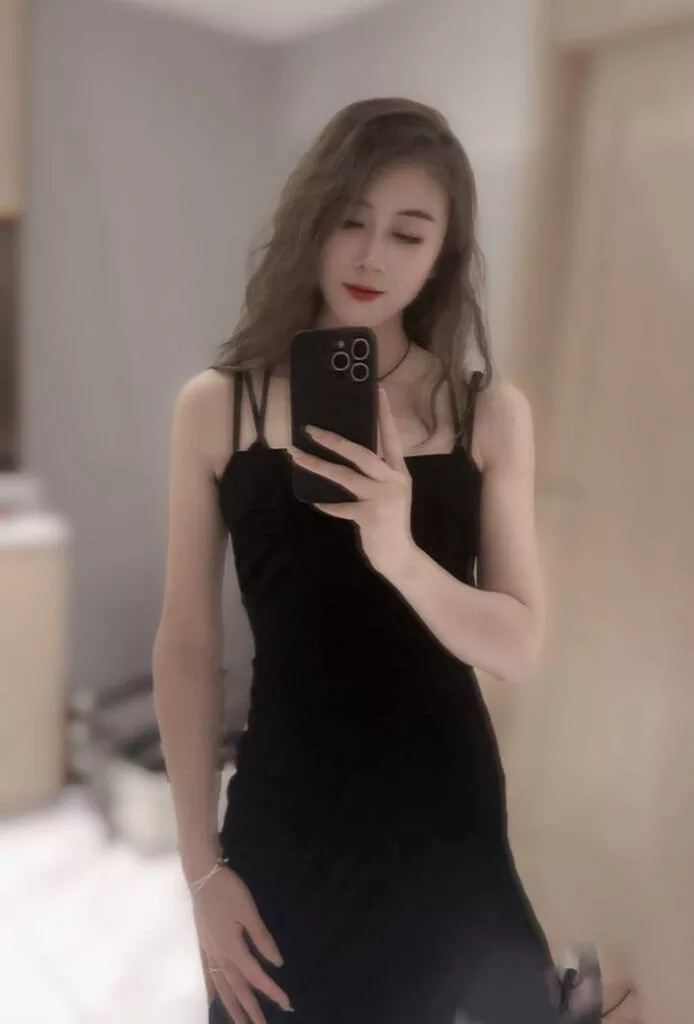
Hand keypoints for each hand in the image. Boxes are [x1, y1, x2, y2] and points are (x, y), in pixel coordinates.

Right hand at [192, 864, 291, 1022]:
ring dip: (232, 1007)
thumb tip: (276, 963)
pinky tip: (214, 1000)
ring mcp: (209, 951)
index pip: (255, 976)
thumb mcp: (248, 910)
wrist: (201, 876)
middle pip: (236, 989)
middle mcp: (219, 955)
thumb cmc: (227, 890)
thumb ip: (262, 938)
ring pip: (221, 986)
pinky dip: (212, 990)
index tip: (286, 1003)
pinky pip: (208, 975)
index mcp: (232, 948)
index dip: (271, 991)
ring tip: (241, 1023)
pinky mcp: (204, 945)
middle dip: (250, 1010)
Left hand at [289, 388, 415, 578]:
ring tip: (297, 456)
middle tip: (310, 429)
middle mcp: (392, 481)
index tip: (378, 391)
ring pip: (345, 476)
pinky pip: (341, 506)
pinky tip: (314, 501)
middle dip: (334, 439)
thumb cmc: (389, 522)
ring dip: (318, 465)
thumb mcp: (389, 493)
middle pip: (361, 452)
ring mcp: (382, 498)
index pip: (392, 436)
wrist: (400, 557)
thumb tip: (345, 452)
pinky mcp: (370, 516)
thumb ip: (375, 474)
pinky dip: (327, 504)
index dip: (385, 414)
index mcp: (398, 471)